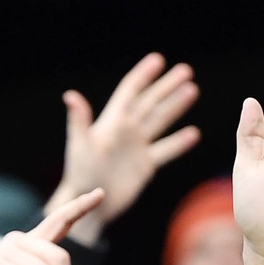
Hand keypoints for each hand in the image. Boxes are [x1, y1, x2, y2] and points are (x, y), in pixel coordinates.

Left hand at [45, 53, 200, 243]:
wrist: (88, 204)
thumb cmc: (79, 173)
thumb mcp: (80, 144)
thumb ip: (79, 120)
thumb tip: (70, 95)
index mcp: (112, 122)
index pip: (130, 92)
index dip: (143, 76)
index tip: (158, 60)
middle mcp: (126, 131)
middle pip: (150, 102)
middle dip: (167, 86)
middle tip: (185, 70)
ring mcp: (136, 148)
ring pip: (160, 122)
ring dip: (176, 107)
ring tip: (192, 90)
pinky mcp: (144, 166)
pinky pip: (165, 150)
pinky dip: (179, 143)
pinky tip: (193, 134)